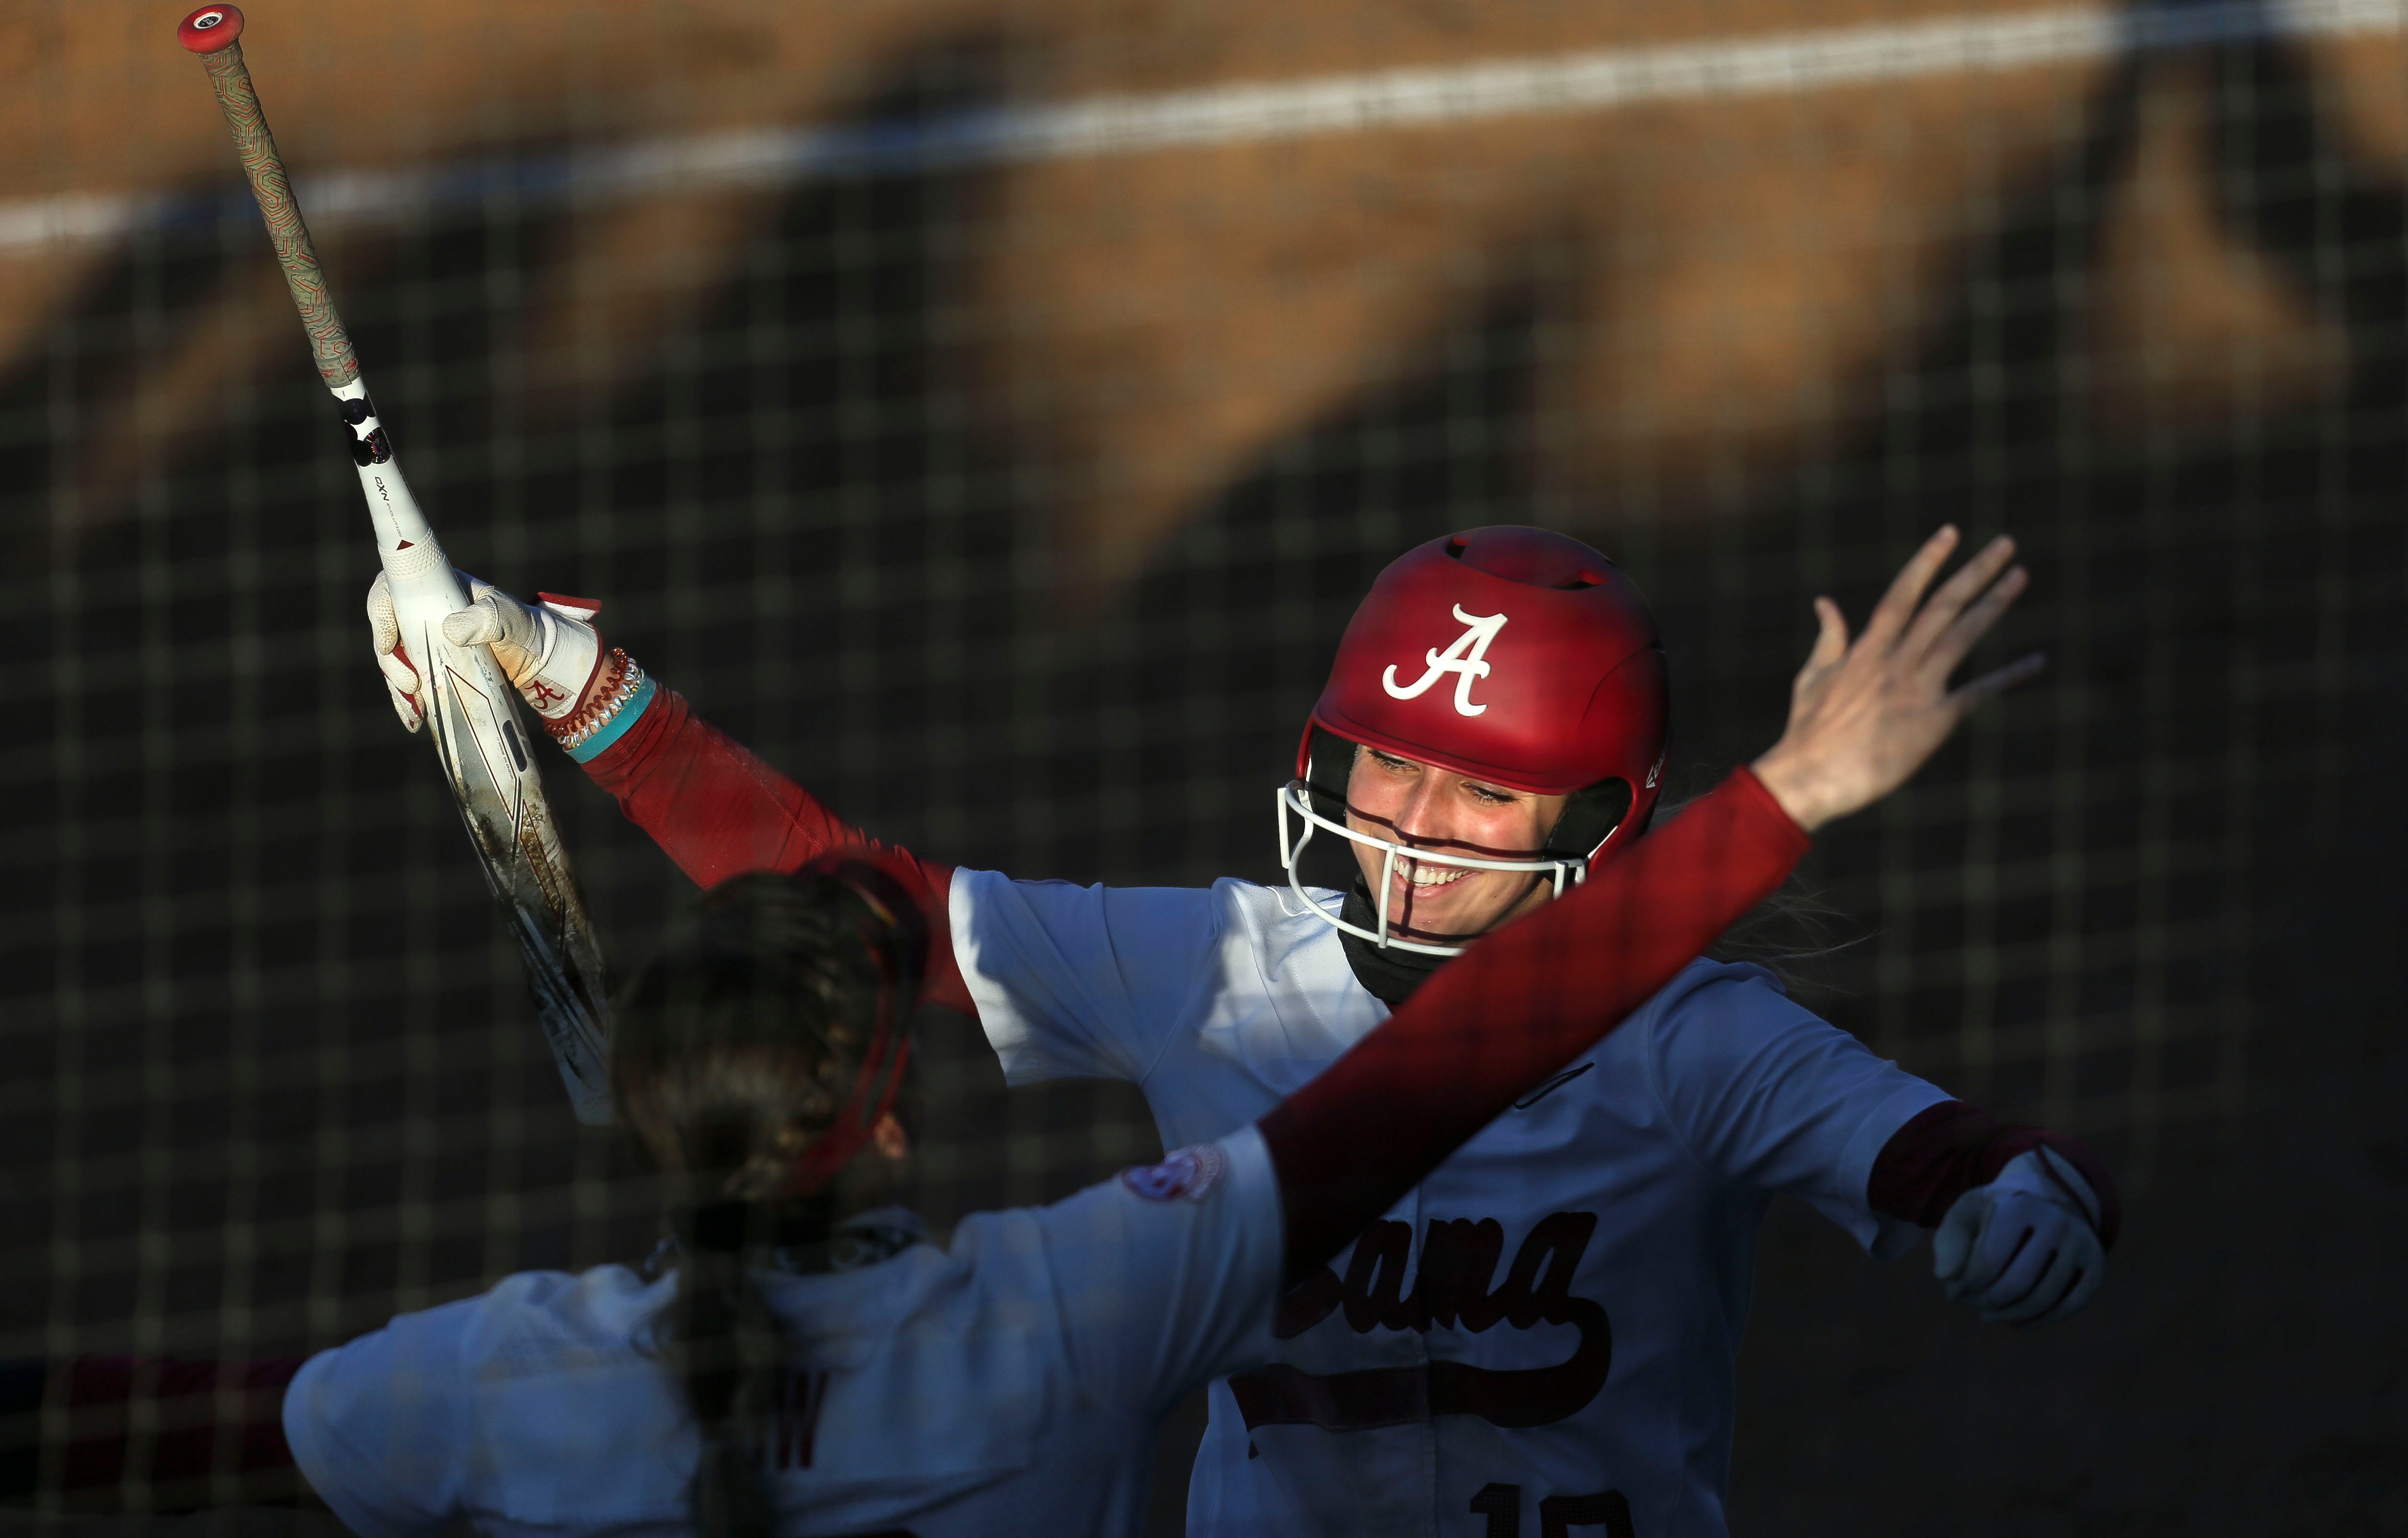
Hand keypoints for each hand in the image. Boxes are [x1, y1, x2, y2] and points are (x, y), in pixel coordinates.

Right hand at [366, 572, 605, 729]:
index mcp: (435, 591)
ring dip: (398, 688)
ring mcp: (426, 644)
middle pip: (388, 634)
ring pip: (396, 663)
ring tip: (415, 710)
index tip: (388, 643)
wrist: (538, 660)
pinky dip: (410, 702)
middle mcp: (423, 616)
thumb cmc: (523, 628)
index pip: (391, 592)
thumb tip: (451, 629)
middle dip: (390, 662)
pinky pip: (410, 685)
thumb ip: (488, 617)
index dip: (381, 614)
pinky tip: (415, 720)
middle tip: (410, 685)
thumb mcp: (510, 618)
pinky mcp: (433, 670)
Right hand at [1750, 526, 2039, 830]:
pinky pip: (1979, 693)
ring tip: (2019, 576)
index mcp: (1866, 649)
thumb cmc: (1808, 731)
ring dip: (1994, 605)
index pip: (1902, 594)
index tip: (1951, 533)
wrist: (1813, 777)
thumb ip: (1828, 638)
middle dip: (1975, 572)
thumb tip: (1826, 602)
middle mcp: (1895, 662)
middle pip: (1942, 606)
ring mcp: (1917, 690)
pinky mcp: (1934, 722)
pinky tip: (2036, 661)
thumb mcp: (1812, 677)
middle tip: (2006, 544)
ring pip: (1962, 636)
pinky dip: (2009, 676)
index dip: (1928, 561)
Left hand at [1932, 1147, 2106, 1324]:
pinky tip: (2020, 1321)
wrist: (2048, 1197)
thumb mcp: (1967, 1212)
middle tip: (1970, 1305)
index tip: (1953, 1290)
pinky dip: (2042, 1319)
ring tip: (1989, 1315)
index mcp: (2020, 1205)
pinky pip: (2069, 1306)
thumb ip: (1950, 1241)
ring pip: (2043, 1299)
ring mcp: (2081, 1246)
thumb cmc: (1999, 1210)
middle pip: (2016, 1284)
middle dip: (1987, 1302)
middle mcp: (2057, 1222)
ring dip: (2011, 1315)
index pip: (1988, 1261)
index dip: (1966, 1284)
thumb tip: (1945, 1277)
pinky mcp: (2096, 1267)